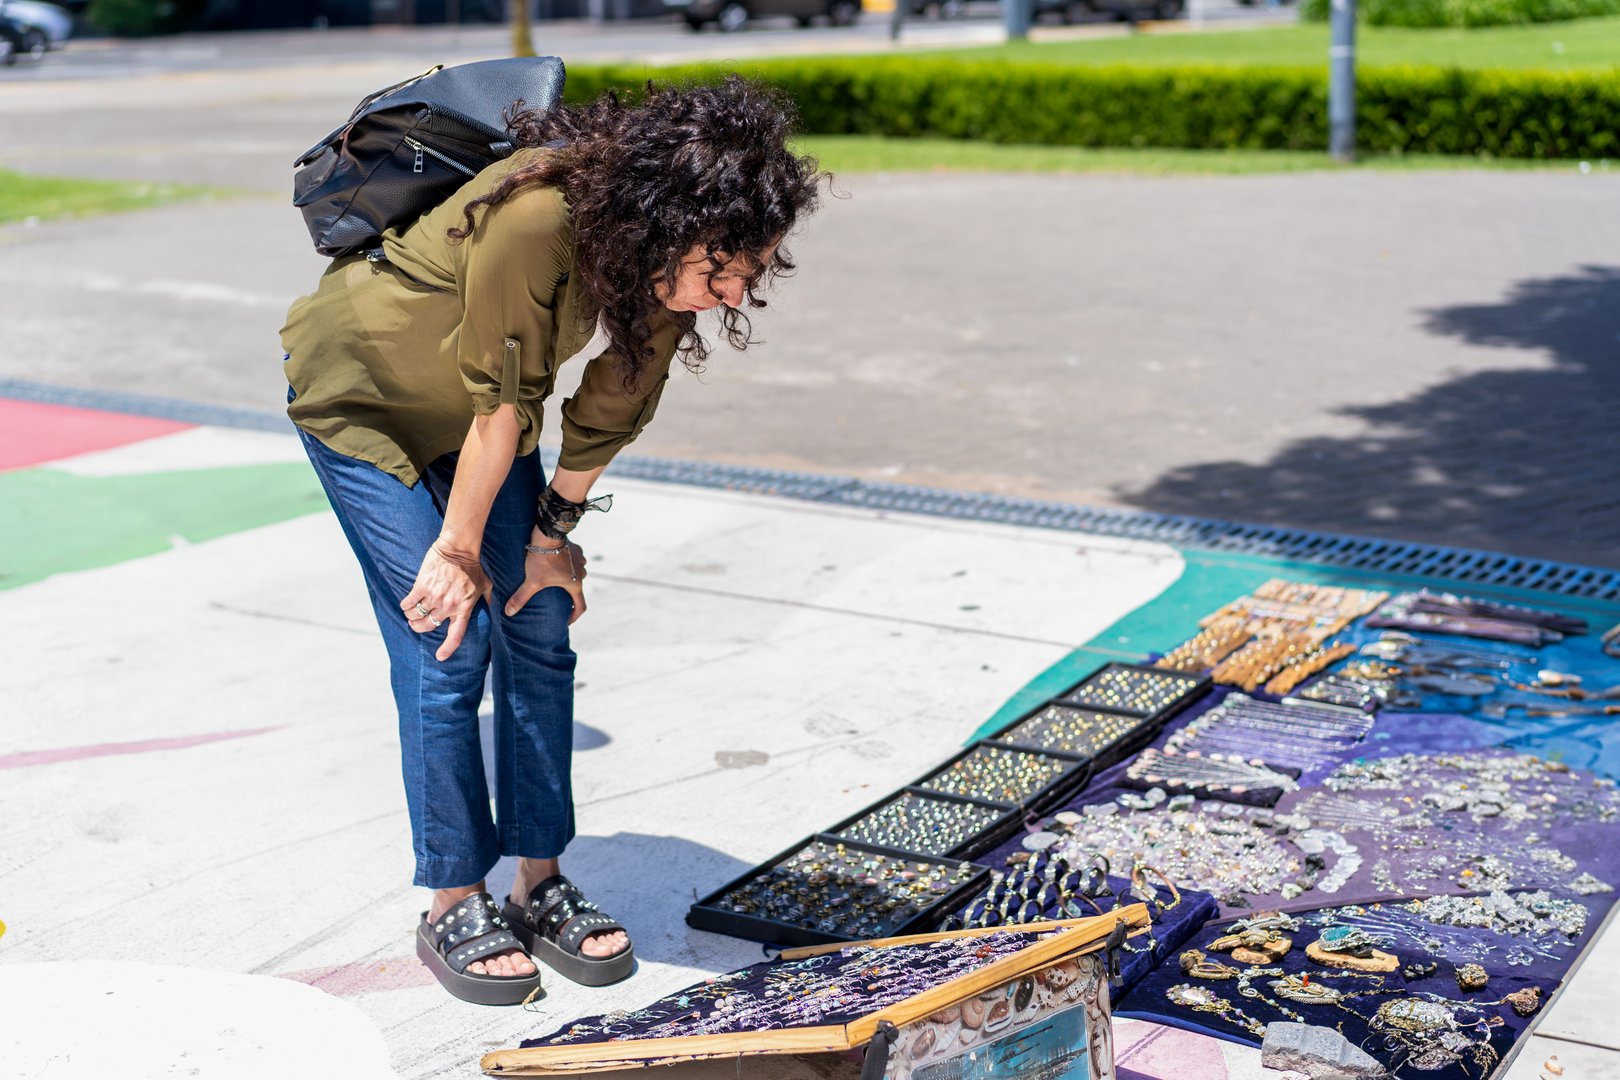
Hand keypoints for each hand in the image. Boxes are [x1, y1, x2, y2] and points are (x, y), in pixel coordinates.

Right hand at [401, 541, 491, 660]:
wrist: (458, 549)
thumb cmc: (473, 567)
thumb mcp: (486, 586)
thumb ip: (487, 601)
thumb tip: (493, 610)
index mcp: (463, 609)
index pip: (455, 635)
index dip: (447, 649)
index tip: (440, 657)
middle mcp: (447, 607)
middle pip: (427, 627)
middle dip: (419, 627)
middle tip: (417, 624)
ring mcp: (434, 597)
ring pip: (415, 616)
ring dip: (412, 616)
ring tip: (412, 612)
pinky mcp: (421, 586)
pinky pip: (408, 603)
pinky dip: (406, 606)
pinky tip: (407, 604)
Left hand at [505, 538, 586, 624]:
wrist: (548, 535)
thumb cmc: (542, 559)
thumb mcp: (532, 581)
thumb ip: (521, 597)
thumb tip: (509, 613)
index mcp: (575, 584)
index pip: (581, 606)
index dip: (574, 616)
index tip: (566, 621)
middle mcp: (581, 573)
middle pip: (577, 589)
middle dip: (568, 594)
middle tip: (557, 598)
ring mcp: (580, 560)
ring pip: (576, 572)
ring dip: (568, 577)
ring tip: (555, 578)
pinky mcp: (575, 549)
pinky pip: (573, 559)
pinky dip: (567, 563)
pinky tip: (556, 562)